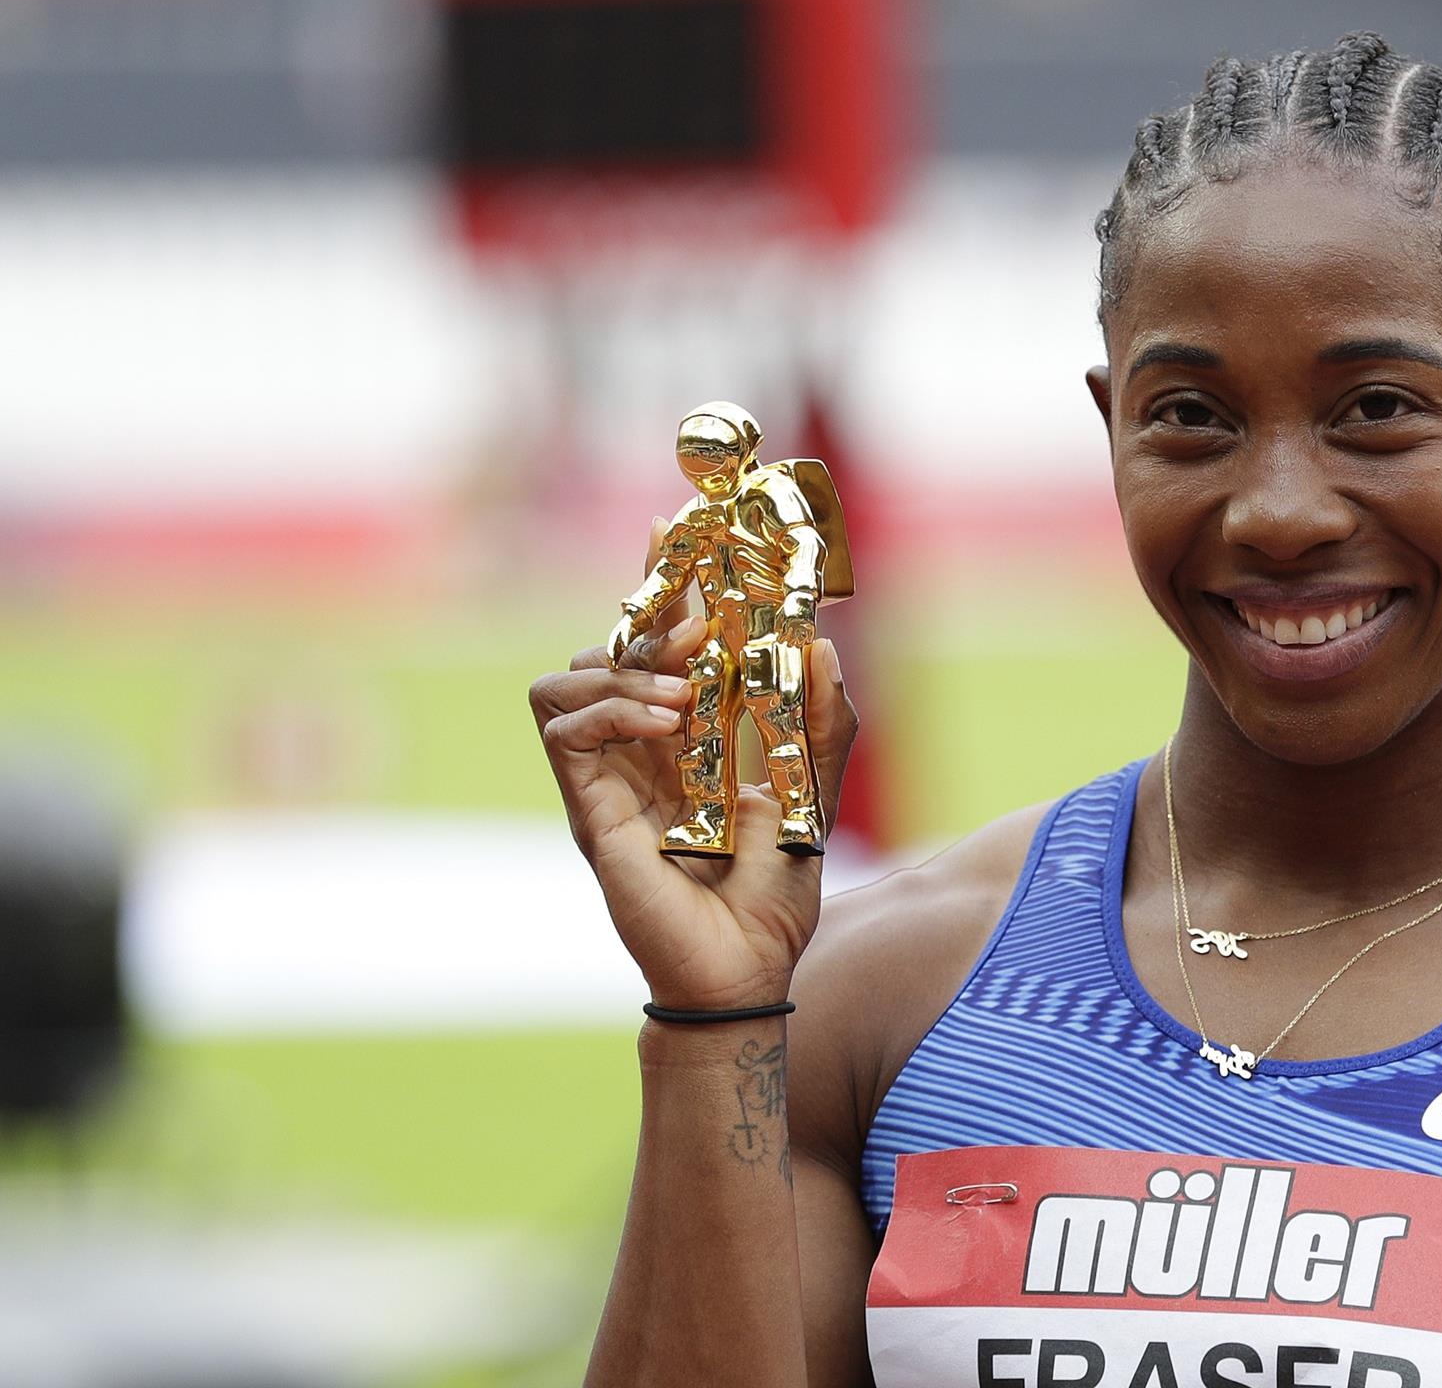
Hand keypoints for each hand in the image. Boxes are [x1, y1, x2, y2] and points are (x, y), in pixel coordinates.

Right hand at [529, 526, 859, 1012]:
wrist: (746, 969)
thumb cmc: (774, 896)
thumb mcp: (817, 796)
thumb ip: (824, 724)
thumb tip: (822, 645)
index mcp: (687, 737)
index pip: (658, 641)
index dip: (661, 582)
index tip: (673, 528)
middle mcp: (639, 749)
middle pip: (609, 645)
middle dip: (649, 616)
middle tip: (701, 629)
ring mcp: (607, 777)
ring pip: (567, 678)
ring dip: (624, 667)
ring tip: (685, 691)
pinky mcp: (588, 808)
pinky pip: (561, 727)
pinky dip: (607, 709)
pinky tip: (663, 723)